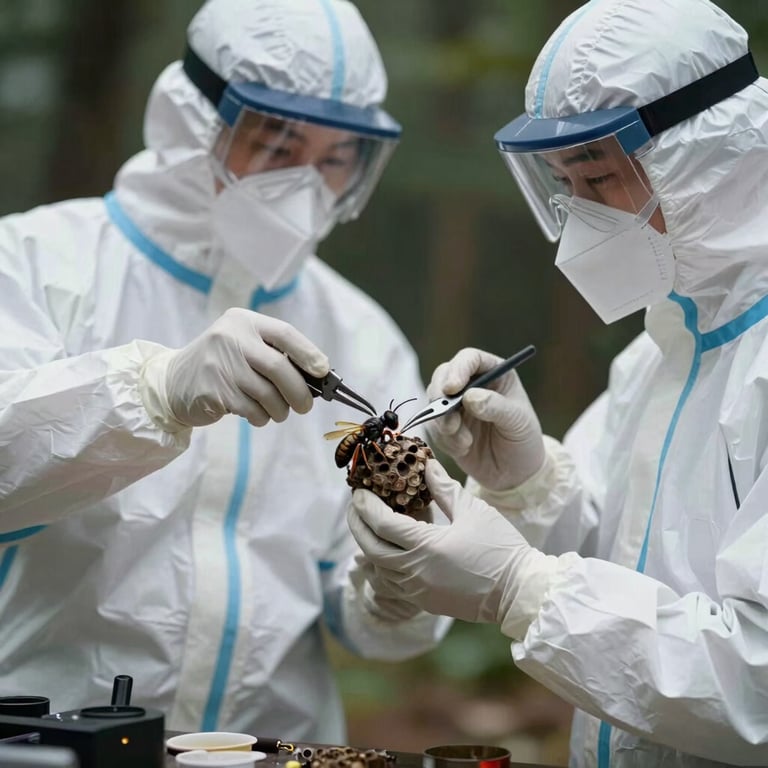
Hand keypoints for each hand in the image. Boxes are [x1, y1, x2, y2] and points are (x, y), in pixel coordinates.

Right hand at [139, 308, 327, 429]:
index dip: (308, 353)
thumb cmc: (223, 365)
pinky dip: (261, 417)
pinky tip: (255, 414)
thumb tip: (318, 375)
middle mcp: (230, 338)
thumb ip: (275, 354)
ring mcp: (219, 364)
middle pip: (278, 367)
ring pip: (267, 394)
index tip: (323, 371)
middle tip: (305, 406)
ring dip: (279, 409)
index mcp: (243, 321)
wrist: (172, 382)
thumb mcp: (245, 347)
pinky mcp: (212, 391)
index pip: (284, 333)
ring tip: (276, 412)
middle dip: (299, 392)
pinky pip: (251, 410)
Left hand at [347, 460, 554, 631]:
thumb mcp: (473, 510)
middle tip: (355, 506)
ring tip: (368, 527)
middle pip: (371, 548)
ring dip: (368, 547)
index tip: (358, 491)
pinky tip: (386, 554)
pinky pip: (392, 585)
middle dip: (357, 525)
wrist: (520, 591)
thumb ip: (444, 488)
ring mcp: (419, 591)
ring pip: (378, 570)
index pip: (382, 523)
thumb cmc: (501, 548)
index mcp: (426, 546)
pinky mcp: (426, 602)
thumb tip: (426, 465)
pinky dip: (382, 568)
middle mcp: (416, 572)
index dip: (366, 505)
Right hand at [426, 347, 544, 489]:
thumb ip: (495, 407)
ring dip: (443, 423)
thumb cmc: (524, 440)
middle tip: (449, 420)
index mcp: (494, 373)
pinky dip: (445, 439)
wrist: (515, 473)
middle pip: (443, 376)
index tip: (452, 389)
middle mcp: (471, 383)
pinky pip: (433, 426)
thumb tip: (469, 396)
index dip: (458, 369)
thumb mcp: (518, 422)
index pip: (470, 359)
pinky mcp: (445, 425)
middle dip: (440, 397)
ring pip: (433, 401)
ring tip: (465, 442)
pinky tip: (464, 449)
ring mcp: (455, 404)